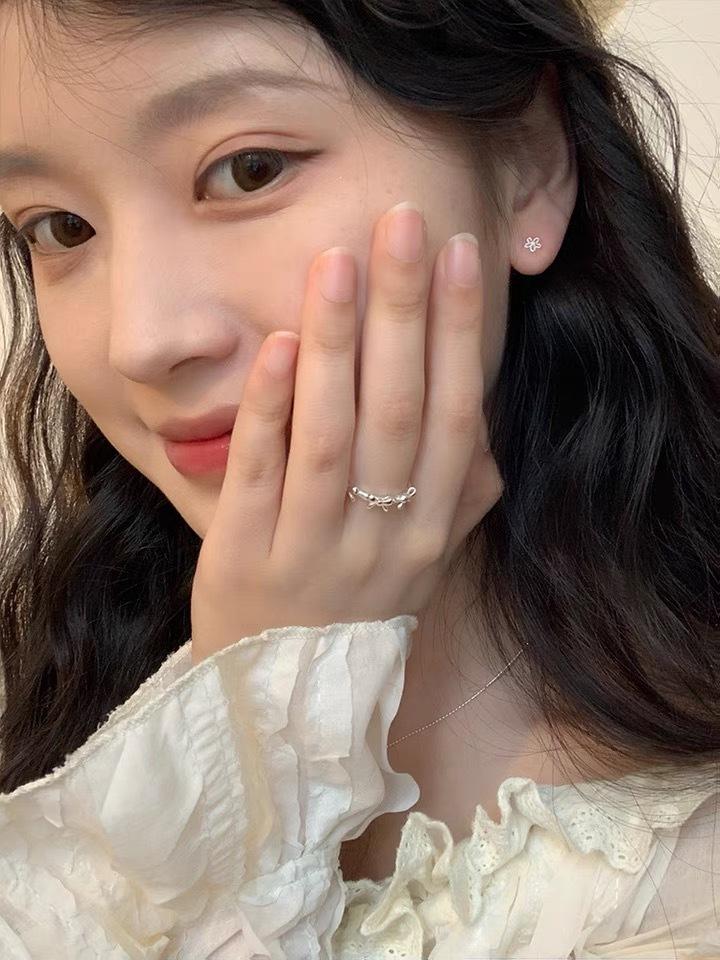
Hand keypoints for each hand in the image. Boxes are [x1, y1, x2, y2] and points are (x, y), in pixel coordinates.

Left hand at [190, 202, 503, 663]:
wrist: (283, 699)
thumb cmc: (353, 610)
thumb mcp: (420, 562)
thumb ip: (457, 496)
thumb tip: (481, 421)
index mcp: (429, 528)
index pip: (453, 415)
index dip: (459, 332)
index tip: (461, 256)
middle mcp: (381, 536)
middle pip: (398, 410)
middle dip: (404, 312)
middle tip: (401, 224)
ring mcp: (314, 547)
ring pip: (332, 433)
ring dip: (337, 344)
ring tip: (338, 262)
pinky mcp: (248, 555)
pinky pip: (264, 474)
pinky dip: (271, 409)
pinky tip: (280, 344)